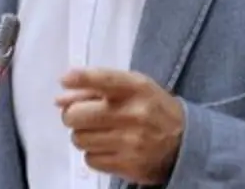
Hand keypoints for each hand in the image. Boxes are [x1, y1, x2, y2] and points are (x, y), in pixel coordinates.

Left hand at [56, 68, 183, 184]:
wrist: (185, 143)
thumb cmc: (151, 109)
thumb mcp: (132, 87)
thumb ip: (95, 87)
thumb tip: (59, 100)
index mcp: (136, 88)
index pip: (102, 79)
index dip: (80, 79)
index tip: (65, 80)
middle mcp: (134, 114)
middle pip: (76, 115)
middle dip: (72, 115)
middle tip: (83, 116)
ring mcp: (131, 142)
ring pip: (79, 139)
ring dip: (84, 136)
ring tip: (100, 132)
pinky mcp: (129, 165)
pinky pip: (90, 159)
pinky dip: (94, 154)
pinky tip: (109, 147)